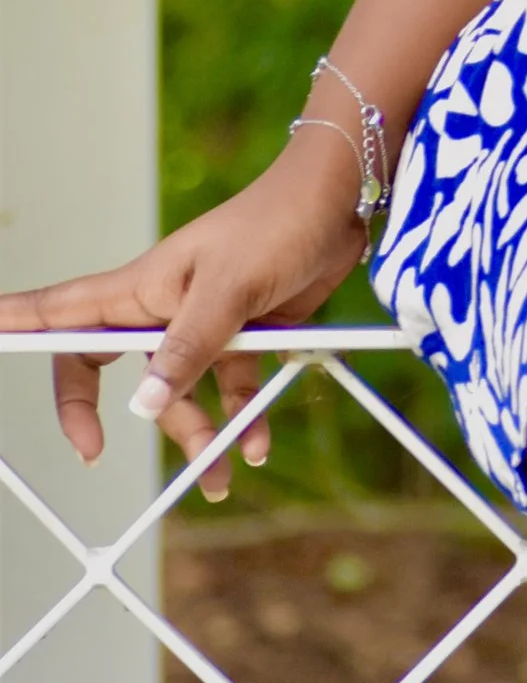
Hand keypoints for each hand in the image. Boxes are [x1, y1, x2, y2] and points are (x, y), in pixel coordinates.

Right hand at [0, 133, 372, 501]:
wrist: (339, 205)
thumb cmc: (275, 224)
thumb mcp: (229, 288)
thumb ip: (188, 347)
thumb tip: (142, 406)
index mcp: (140, 288)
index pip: (60, 313)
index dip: (17, 327)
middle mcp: (162, 307)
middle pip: (113, 368)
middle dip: (103, 412)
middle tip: (96, 453)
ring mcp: (203, 323)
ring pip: (179, 390)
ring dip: (197, 433)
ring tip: (219, 477)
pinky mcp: (245, 333)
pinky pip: (231, 387)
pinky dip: (243, 417)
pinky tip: (258, 443)